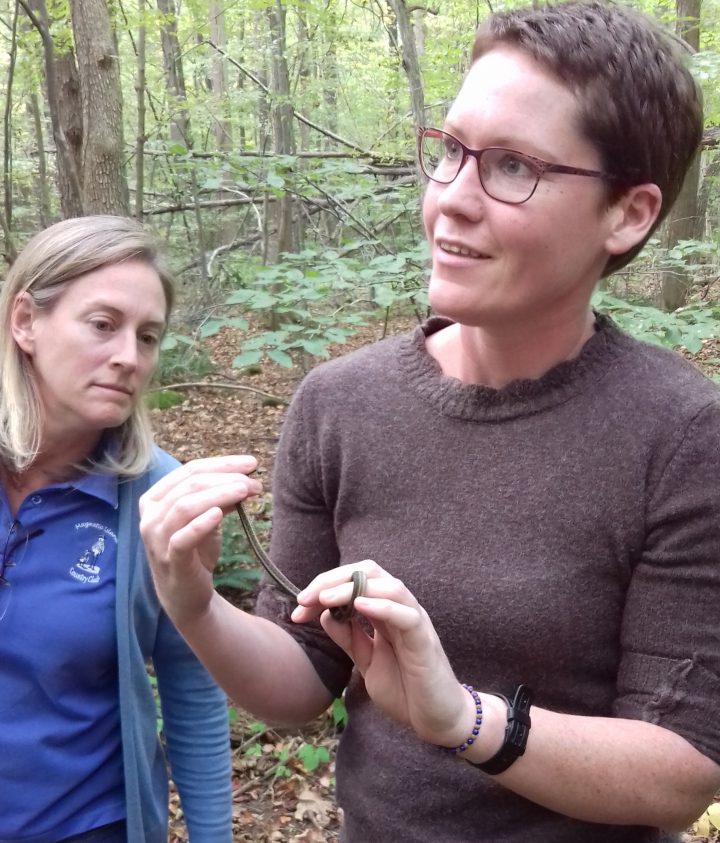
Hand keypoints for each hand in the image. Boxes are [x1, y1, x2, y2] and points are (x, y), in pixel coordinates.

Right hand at [139, 455, 261, 626]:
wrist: (187, 595)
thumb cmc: (195, 552)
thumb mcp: (208, 519)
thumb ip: (219, 498)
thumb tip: (246, 478)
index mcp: (156, 498)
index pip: (190, 470)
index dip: (222, 463)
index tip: (252, 464)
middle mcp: (151, 515)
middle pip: (189, 484)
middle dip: (225, 478)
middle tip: (254, 481)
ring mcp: (157, 538)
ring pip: (184, 506)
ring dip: (219, 494)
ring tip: (245, 491)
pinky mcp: (170, 560)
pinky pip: (182, 538)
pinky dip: (200, 524)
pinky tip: (219, 514)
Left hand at [292, 560, 472, 747]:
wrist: (436, 720)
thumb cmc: (405, 689)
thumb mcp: (366, 661)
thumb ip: (349, 637)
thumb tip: (325, 614)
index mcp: (385, 612)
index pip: (355, 580)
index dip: (324, 586)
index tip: (299, 607)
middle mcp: (400, 609)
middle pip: (369, 573)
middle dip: (332, 580)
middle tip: (304, 599)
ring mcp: (415, 621)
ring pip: (389, 586)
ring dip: (352, 588)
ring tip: (325, 599)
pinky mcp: (425, 639)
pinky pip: (407, 615)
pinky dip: (383, 606)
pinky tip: (360, 606)